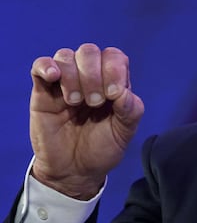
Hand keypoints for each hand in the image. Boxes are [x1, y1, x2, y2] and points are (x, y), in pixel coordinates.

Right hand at [29, 44, 144, 199]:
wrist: (74, 171)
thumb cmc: (102, 149)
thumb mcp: (124, 133)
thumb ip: (130, 111)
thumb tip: (124, 92)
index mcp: (112, 83)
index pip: (114, 57)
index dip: (114, 70)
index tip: (113, 95)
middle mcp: (89, 78)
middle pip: (89, 51)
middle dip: (94, 75)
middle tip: (94, 103)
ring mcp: (65, 83)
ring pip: (66, 56)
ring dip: (73, 76)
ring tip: (75, 102)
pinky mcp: (43, 92)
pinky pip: (40, 66)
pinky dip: (46, 66)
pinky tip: (54, 77)